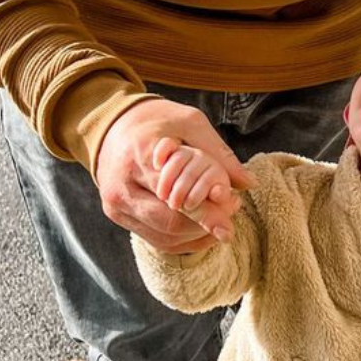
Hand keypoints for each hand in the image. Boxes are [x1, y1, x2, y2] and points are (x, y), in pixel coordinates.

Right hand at [95, 97, 255, 253]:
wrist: (111, 123)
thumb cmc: (156, 120)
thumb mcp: (190, 123)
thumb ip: (218, 154)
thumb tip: (249, 183)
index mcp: (139, 157)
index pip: (178, 197)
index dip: (207, 213)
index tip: (230, 225)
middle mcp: (122, 186)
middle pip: (171, 222)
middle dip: (204, 225)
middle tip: (229, 220)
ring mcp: (116, 204)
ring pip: (164, 236)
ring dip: (195, 235)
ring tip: (218, 223)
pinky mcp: (117, 215)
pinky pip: (154, 239)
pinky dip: (182, 240)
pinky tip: (200, 231)